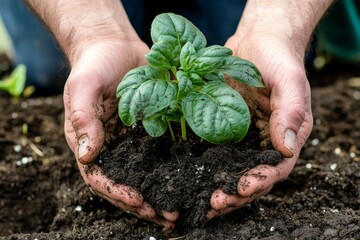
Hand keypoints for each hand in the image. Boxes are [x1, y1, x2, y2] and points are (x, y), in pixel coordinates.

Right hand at [63, 38, 177, 228]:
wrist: (116, 46)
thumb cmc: (94, 65)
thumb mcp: (83, 87)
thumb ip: (82, 119)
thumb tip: (85, 156)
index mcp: (92, 143)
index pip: (101, 178)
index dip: (118, 193)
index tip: (139, 201)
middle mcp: (114, 148)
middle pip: (127, 184)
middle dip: (145, 203)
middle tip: (169, 216)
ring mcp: (135, 141)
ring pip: (148, 174)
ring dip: (163, 192)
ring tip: (183, 207)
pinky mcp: (154, 130)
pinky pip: (164, 152)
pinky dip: (176, 168)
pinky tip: (193, 176)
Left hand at [208, 30, 312, 217]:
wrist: (257, 40)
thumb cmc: (278, 58)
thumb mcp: (289, 80)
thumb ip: (291, 112)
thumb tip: (288, 149)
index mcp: (287, 135)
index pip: (276, 168)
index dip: (259, 182)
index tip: (240, 190)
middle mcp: (264, 141)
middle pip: (251, 176)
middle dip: (234, 193)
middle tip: (213, 203)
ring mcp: (242, 136)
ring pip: (230, 169)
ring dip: (216, 186)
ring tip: (198, 200)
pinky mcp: (223, 127)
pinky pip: (214, 150)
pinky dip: (203, 166)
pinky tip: (188, 176)